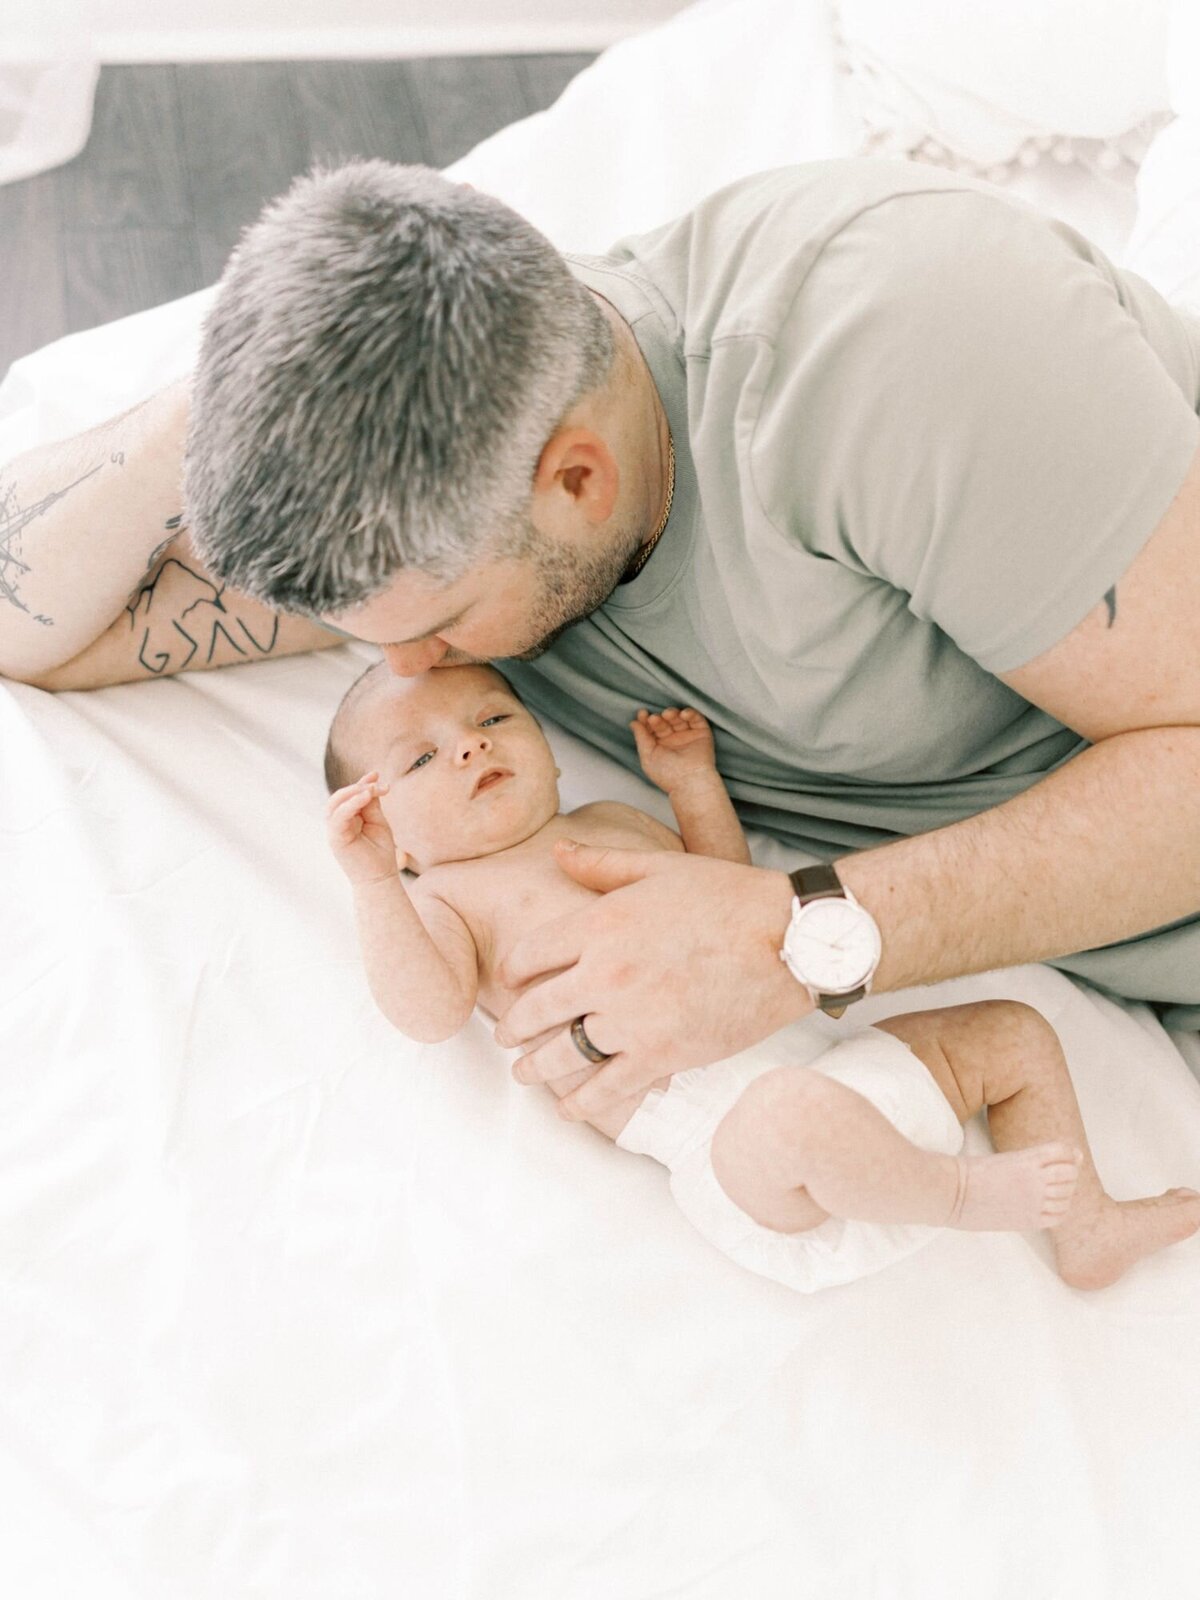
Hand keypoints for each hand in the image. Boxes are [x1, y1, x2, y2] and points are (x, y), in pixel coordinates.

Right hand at [326, 771, 407, 884]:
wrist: (380, 878)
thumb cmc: (380, 852)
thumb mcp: (378, 822)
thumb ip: (371, 805)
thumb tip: (370, 784)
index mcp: (347, 819)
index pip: (348, 796)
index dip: (361, 783)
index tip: (376, 774)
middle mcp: (338, 823)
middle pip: (339, 797)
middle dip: (357, 787)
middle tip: (377, 783)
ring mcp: (334, 831)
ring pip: (334, 805)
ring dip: (352, 793)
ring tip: (371, 789)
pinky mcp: (335, 839)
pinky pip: (338, 818)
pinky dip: (350, 805)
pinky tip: (365, 797)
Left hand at [493, 840, 812, 1119]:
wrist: (789, 940)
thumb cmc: (728, 896)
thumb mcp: (659, 866)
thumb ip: (601, 864)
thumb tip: (557, 853)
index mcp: (598, 924)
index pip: (528, 956)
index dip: (511, 973)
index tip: (509, 983)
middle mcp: (604, 974)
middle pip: (534, 1010)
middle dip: (512, 1028)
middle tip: (506, 1038)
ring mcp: (631, 1020)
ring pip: (561, 1055)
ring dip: (534, 1069)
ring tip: (524, 1075)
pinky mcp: (662, 1056)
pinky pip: (605, 1089)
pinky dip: (579, 1104)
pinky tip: (565, 1109)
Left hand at [630, 706, 716, 793]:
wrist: (690, 781)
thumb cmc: (668, 774)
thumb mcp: (647, 756)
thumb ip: (641, 738)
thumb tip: (633, 723)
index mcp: (660, 746)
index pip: (652, 728)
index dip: (646, 720)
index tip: (642, 714)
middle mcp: (673, 740)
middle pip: (664, 722)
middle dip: (658, 718)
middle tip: (654, 719)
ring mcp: (688, 736)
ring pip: (679, 718)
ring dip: (672, 713)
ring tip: (668, 715)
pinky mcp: (702, 733)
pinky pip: (696, 719)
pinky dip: (690, 713)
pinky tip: (683, 714)